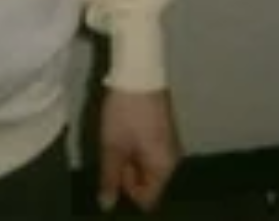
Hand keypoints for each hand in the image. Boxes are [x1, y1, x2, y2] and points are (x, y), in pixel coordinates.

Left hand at [97, 88, 180, 212]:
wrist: (140, 72)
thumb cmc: (126, 112)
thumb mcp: (112, 146)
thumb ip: (110, 178)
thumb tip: (106, 205)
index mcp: (164, 168)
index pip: (147, 199)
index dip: (127, 189)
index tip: (114, 167)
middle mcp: (172, 159)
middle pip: (148, 182)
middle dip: (127, 171)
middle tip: (113, 148)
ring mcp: (169, 143)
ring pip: (146, 164)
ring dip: (129, 156)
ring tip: (117, 135)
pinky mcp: (164, 128)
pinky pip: (149, 149)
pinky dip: (135, 144)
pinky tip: (124, 126)